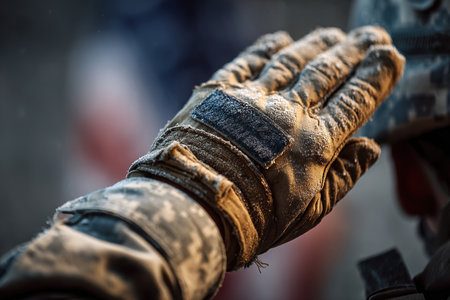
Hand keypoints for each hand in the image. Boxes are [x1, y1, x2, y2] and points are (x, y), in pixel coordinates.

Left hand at [130, 26, 404, 268]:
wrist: (195, 209)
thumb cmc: (254, 220)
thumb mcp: (309, 211)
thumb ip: (343, 177)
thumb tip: (372, 147)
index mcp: (314, 144)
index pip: (355, 101)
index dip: (376, 77)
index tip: (390, 56)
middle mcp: (287, 114)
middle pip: (327, 73)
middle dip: (353, 51)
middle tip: (372, 34)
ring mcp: (251, 100)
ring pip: (292, 62)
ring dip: (315, 44)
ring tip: (333, 33)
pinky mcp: (218, 95)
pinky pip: (246, 63)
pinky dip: (265, 49)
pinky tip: (280, 39)